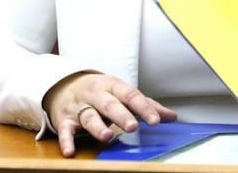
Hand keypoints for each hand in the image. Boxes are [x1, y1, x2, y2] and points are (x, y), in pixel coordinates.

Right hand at [42, 72, 176, 156]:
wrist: (65, 86)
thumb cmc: (101, 92)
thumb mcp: (122, 93)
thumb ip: (146, 105)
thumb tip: (172, 117)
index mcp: (113, 86)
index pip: (131, 95)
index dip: (143, 107)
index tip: (156, 120)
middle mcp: (96, 95)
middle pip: (110, 104)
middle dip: (122, 115)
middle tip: (133, 126)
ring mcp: (79, 106)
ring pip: (89, 116)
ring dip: (97, 127)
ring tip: (107, 137)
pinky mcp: (64, 119)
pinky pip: (65, 130)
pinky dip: (67, 141)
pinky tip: (70, 151)